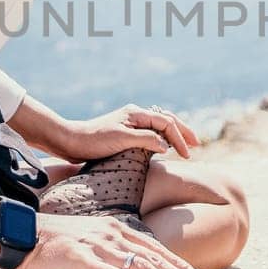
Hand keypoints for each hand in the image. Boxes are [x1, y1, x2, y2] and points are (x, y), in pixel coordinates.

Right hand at [14, 213, 204, 268]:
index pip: (154, 248)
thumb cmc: (57, 241)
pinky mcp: (80, 257)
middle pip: (152, 257)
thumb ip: (111, 250)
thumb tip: (129, 267)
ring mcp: (96, 244)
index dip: (176, 264)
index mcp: (116, 228)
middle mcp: (111, 234)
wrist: (24, 233)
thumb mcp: (90, 240)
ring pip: (138, 264)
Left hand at [51, 103, 200, 161]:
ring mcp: (130, 123)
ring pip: (159, 125)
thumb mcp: (123, 139)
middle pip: (167, 120)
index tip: (187, 155)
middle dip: (183, 131)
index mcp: (136, 114)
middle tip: (196, 144)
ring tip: (185, 146)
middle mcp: (135, 115)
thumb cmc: (95, 141)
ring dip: (174, 134)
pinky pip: (150, 132)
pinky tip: (165, 147)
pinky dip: (162, 138)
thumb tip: (165, 145)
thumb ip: (146, 140)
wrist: (71, 141)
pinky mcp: (124, 132)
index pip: (166, 123)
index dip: (179, 137)